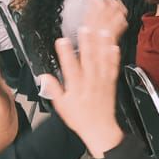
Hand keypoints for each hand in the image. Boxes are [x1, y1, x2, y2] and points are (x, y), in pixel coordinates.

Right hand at [36, 0, 125, 157]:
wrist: (100, 130)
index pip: (69, 68)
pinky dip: (114, 57)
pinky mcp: (111, 84)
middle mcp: (90, 83)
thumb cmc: (80, 118)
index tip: (62, 41)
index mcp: (76, 88)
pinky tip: (114, 47)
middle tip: (84, 29)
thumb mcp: (61, 106)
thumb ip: (53, 90)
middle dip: (86, 44)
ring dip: (102, 46)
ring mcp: (102, 82)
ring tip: (102, 32)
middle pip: (88, 60)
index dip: (65, 54)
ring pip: (102, 62)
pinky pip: (113, 69)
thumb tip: (44, 77)